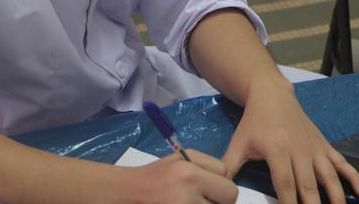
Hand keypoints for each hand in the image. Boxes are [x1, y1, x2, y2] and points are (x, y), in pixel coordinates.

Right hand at [109, 149, 237, 203]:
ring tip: (191, 202)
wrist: (128, 194)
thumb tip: (228, 181)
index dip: (220, 183)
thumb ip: (207, 166)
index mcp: (189, 171)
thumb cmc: (155, 175)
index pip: (227, 177)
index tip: (209, 188)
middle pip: (229, 197)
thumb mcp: (180, 159)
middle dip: (220, 199)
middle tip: (203, 199)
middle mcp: (188, 190)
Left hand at [221, 79, 358, 203]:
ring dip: (336, 197)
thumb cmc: (254, 122)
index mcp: (277, 150)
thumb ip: (228, 167)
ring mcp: (314, 148)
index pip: (284, 184)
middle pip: (309, 185)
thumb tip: (218, 188)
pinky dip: (353, 177)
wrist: (273, 94)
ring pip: (329, 176)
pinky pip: (341, 162)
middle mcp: (299, 150)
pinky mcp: (324, 145)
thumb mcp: (238, 143)